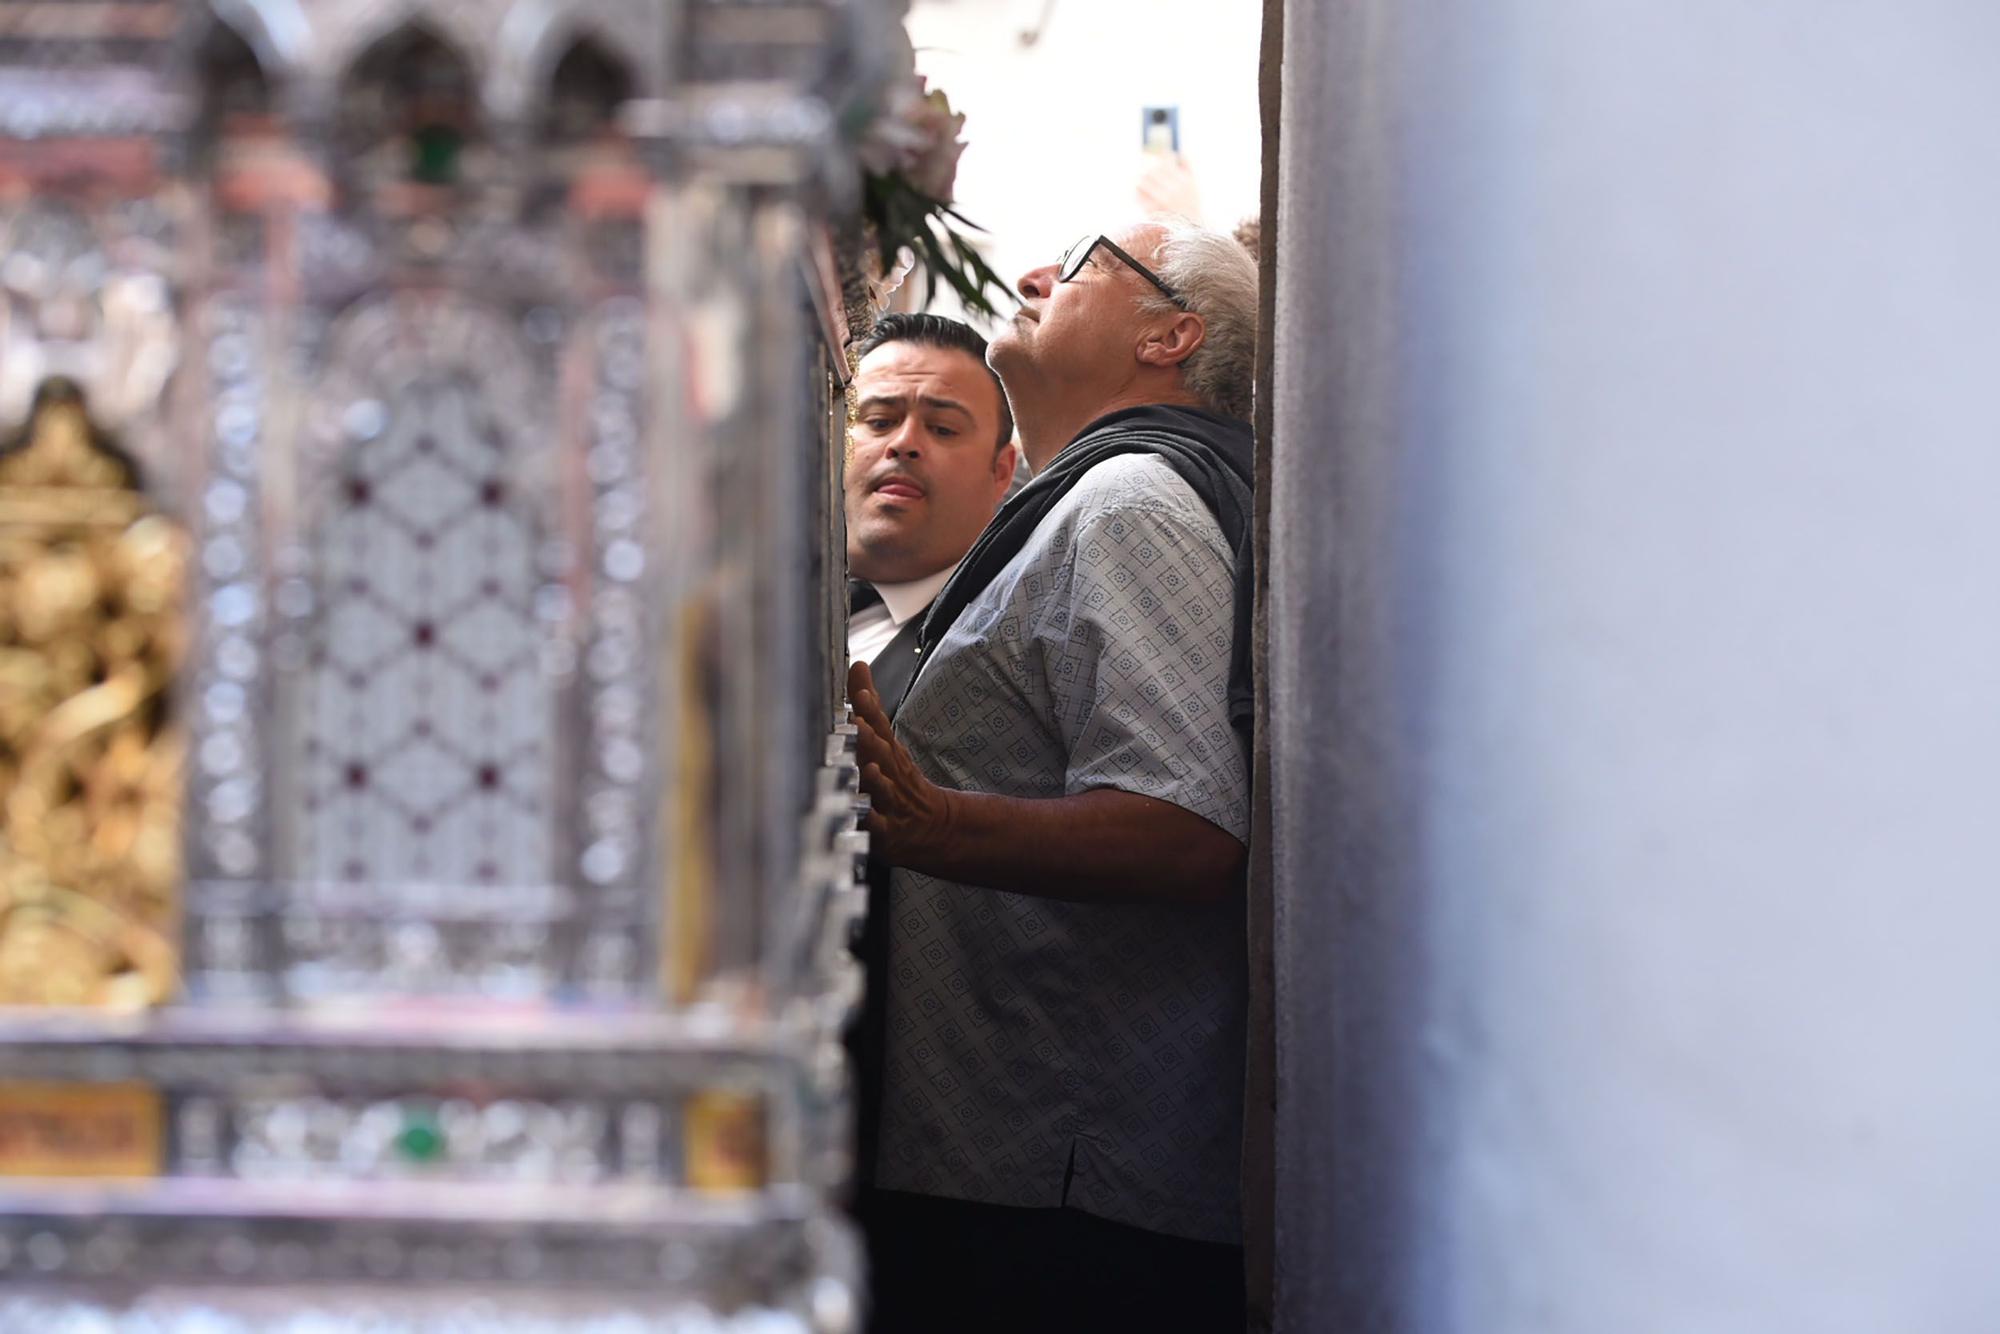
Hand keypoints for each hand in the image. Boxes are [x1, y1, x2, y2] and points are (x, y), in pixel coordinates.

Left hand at [846, 659, 955, 867]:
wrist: (933, 825)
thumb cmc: (900, 778)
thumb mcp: (886, 740)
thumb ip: (869, 706)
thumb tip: (858, 665)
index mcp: (888, 752)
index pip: (880, 726)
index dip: (871, 710)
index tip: (862, 693)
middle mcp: (890, 773)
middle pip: (882, 754)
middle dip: (869, 739)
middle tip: (857, 724)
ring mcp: (890, 801)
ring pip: (883, 788)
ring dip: (875, 777)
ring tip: (867, 767)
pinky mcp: (886, 830)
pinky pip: (879, 825)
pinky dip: (873, 818)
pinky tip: (866, 811)